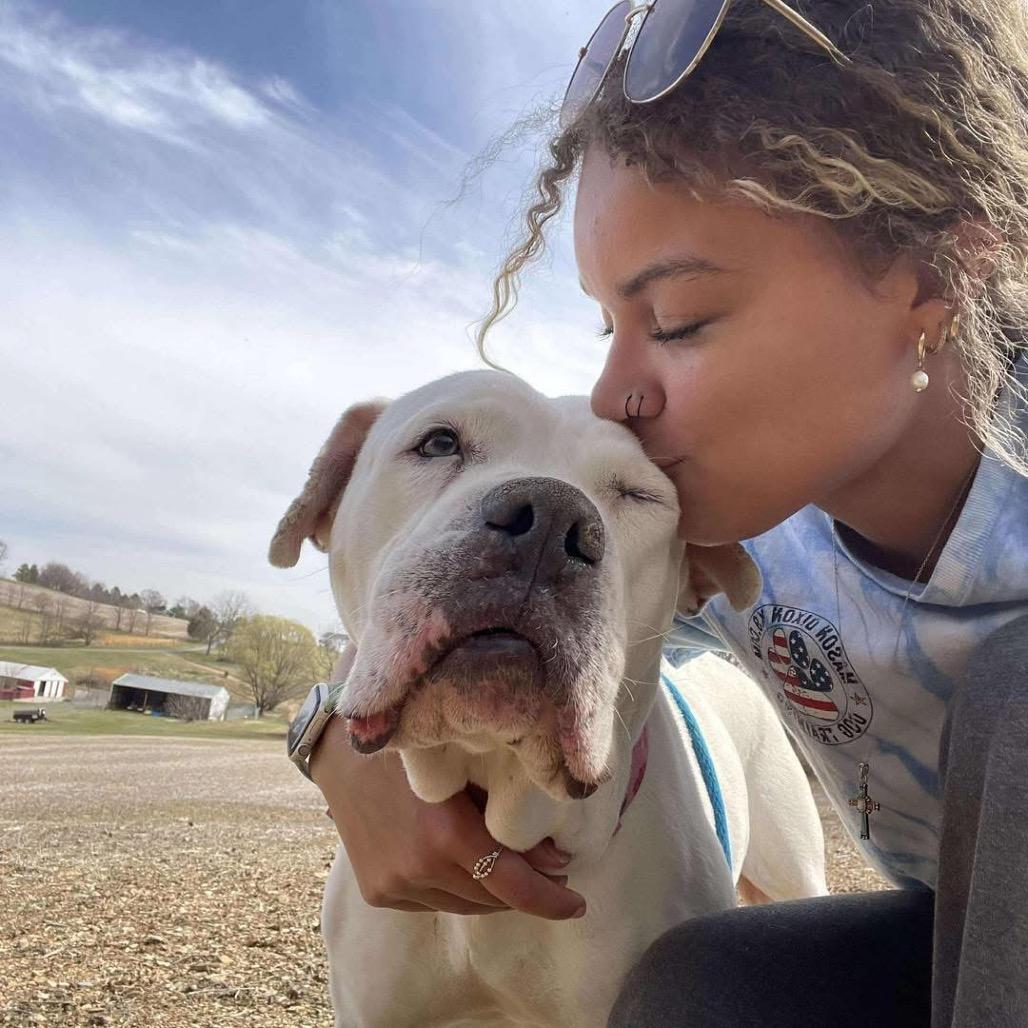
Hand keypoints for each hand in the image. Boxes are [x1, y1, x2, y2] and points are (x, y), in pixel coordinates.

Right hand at [310, 647, 586, 919]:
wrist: (340, 750)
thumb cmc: (413, 747)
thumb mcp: (465, 768)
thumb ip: (504, 812)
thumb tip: (554, 858)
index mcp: (444, 835)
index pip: (511, 886)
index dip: (551, 900)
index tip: (578, 902)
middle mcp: (418, 869)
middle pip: (492, 899)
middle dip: (527, 890)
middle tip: (551, 871)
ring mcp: (395, 885)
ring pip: (464, 904)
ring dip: (492, 892)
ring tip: (511, 867)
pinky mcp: (379, 892)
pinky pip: (434, 902)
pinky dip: (457, 889)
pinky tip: (464, 864)